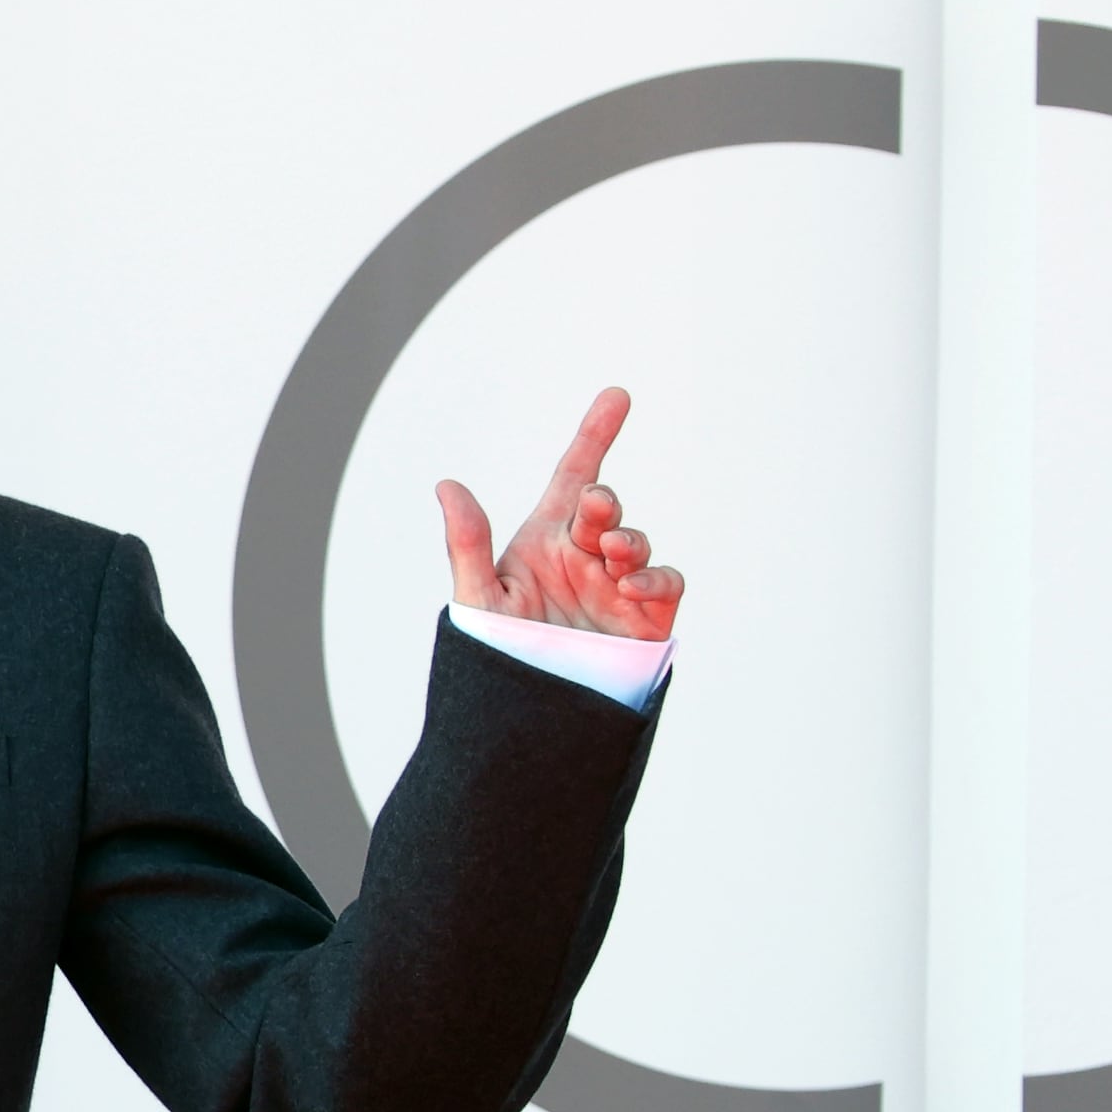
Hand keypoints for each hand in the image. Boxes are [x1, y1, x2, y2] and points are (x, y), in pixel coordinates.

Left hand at [438, 385, 680, 639]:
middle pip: (605, 508)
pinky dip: (654, 579)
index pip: (574, 478)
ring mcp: (618, 584)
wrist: (528, 715)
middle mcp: (585, 556)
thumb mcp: (478, 597)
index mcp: (545, 540)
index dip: (595, 435)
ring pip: (636, 542)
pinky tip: (631, 587)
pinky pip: (664, 584)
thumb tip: (446, 485)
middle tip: (595, 509)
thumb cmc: (500, 654)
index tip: (618, 396)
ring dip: (628, 540)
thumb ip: (468, 542)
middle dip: (604, 503)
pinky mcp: (646, 617)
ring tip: (610, 556)